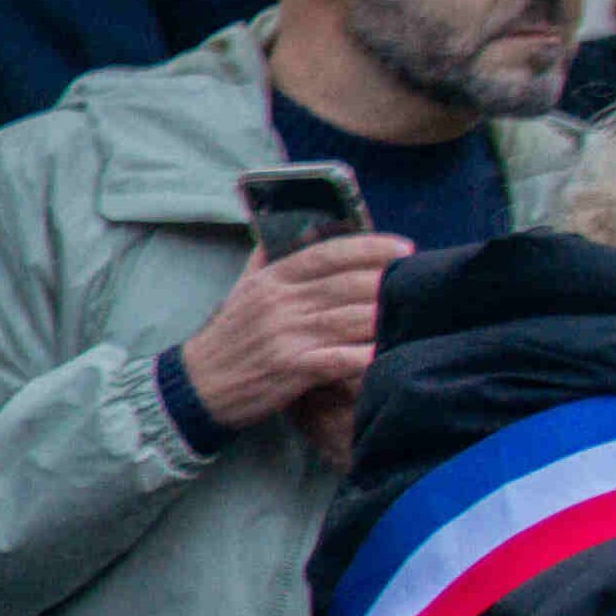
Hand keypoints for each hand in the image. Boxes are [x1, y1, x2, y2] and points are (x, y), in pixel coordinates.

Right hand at [170, 231, 406, 438]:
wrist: (197, 385)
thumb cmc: (226, 339)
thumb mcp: (239, 291)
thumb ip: (263, 261)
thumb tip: (279, 230)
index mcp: (272, 279)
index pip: (328, 253)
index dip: (371, 247)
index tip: (404, 248)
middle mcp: (280, 303)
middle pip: (348, 284)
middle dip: (388, 283)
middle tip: (418, 285)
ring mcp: (285, 335)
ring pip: (349, 319)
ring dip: (385, 318)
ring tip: (413, 317)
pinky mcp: (289, 368)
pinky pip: (339, 359)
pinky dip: (365, 356)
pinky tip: (387, 354)